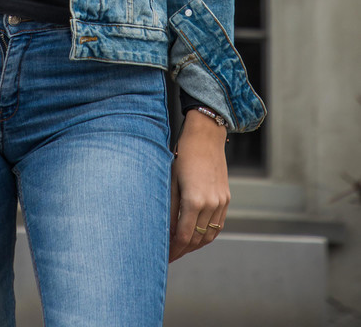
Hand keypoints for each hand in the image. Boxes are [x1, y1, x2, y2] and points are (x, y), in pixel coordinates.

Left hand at [168, 110, 229, 262]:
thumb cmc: (183, 155)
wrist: (206, 136)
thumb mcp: (171, 180)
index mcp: (194, 201)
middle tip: (171, 255)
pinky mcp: (226, 198)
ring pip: (210, 234)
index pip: (184, 237)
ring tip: (182, 248)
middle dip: (184, 250)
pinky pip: (218, 224)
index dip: (174, 249)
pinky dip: (208, 233)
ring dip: (196, 244)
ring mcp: (221, 202)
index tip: (165, 256)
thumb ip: (170, 208)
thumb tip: (166, 231)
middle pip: (198, 239)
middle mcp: (211, 204)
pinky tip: (197, 233)